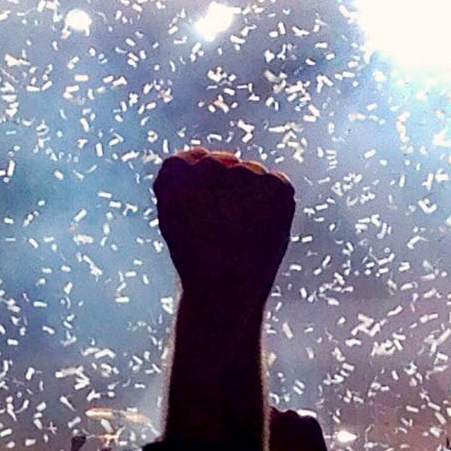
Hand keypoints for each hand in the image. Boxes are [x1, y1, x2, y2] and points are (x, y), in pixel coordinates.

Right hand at [152, 148, 293, 302]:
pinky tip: (261, 231)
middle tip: (223, 227)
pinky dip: (274, 205)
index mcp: (176, 171)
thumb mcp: (174, 218)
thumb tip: (204, 158)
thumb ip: (185, 183)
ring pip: (250, 172)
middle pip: (222, 163)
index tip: (200, 213)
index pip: (191, 159)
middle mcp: (211, 165)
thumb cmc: (195, 258)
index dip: (198, 187)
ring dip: (250, 196)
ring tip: (242, 233)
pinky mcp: (276, 186)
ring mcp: (246, 174)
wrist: (224, 291)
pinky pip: (275, 184)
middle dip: (225, 189)